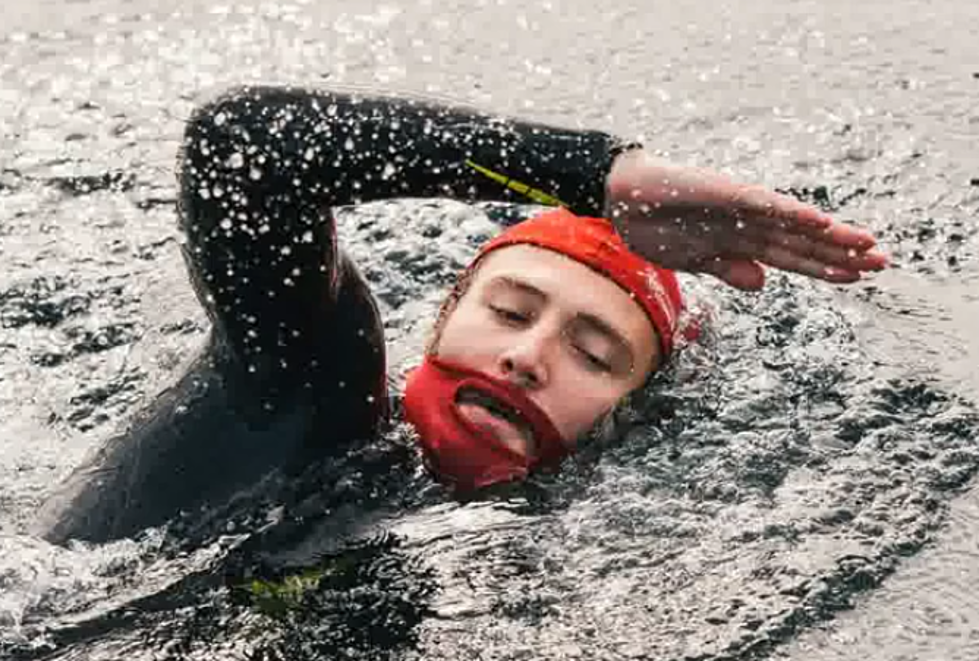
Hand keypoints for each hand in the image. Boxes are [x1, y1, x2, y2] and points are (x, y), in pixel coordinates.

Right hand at [605, 150, 887, 289]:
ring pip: (792, 223)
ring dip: (828, 233)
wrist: (620, 197)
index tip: (858, 277)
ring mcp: (737, 206)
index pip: (791, 255)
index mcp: (740, 239)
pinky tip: (819, 220)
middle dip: (840, 252)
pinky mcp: (723, 193)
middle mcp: (747, 222)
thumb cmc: (652, 226)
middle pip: (801, 241)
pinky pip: (762, 204)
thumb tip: (763, 283)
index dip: (823, 267)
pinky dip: (791, 213)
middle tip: (884, 261)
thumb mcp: (695, 260)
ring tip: (866, 243)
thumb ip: (728, 268)